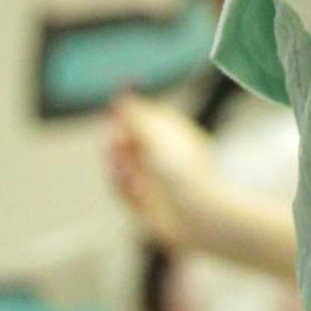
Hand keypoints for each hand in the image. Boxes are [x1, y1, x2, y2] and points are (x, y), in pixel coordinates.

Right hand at [105, 94, 229, 255]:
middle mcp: (167, 160)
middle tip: (112, 143)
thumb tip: (120, 95)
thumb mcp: (156, 136)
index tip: (114, 109)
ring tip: (121, 168)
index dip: (131, 116)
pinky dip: (124, 189)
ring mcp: (156, 184)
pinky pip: (124, 193)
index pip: (149, 121)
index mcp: (178, 138)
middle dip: (118, 144)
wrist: (197, 214)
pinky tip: (134, 190)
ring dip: (118, 167)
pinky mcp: (146, 206)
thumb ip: (136, 116)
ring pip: (124, 170)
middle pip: (131, 145)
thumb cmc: (182, 170)